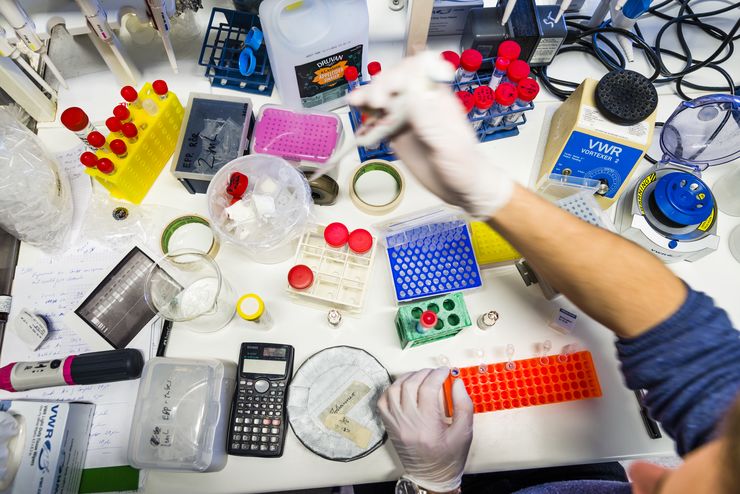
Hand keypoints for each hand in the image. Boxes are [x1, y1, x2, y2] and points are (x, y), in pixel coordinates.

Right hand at [347, 53, 513, 218]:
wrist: (462, 190)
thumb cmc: (464, 167)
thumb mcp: (449, 145)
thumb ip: (431, 120)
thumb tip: (413, 92)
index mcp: (437, 99)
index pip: (417, 71)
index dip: (401, 74)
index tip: (389, 90)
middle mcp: (421, 103)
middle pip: (396, 81)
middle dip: (381, 86)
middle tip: (372, 102)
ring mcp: (408, 118)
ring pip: (385, 100)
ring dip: (368, 99)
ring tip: (354, 102)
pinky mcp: (398, 134)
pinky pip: (379, 123)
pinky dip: (367, 123)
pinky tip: (360, 130)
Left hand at [378, 367, 473, 492]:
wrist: (432, 477)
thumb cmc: (449, 457)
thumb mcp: (464, 433)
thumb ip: (463, 406)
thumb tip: (457, 382)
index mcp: (427, 426)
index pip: (428, 389)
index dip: (437, 375)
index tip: (445, 371)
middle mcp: (407, 424)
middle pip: (410, 385)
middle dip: (424, 373)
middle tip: (435, 373)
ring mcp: (395, 424)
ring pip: (394, 390)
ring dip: (407, 378)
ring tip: (421, 377)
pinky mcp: (389, 426)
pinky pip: (383, 401)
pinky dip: (392, 389)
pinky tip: (404, 388)